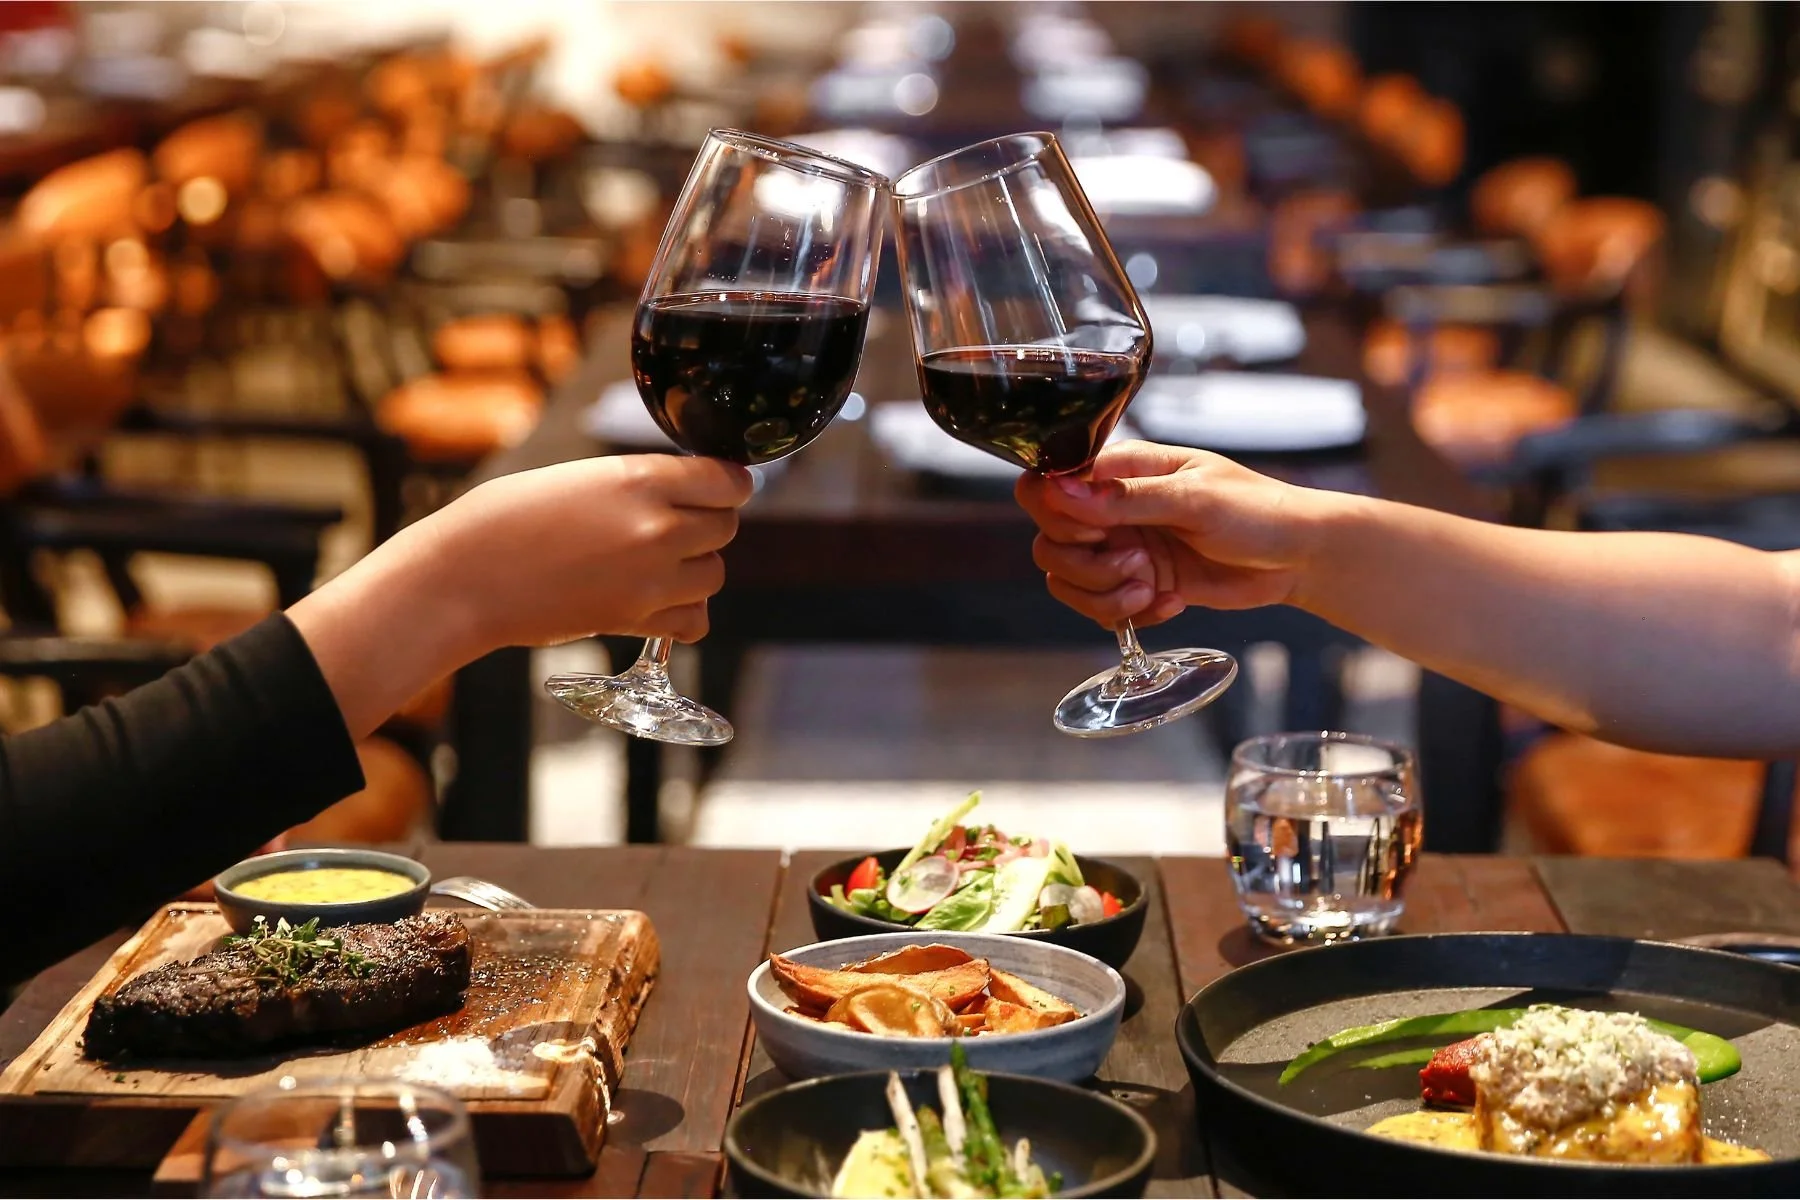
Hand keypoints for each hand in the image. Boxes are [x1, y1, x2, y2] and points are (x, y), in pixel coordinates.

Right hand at [293, 454, 753, 739]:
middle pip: (727, 526)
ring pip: (715, 573)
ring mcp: (650, 580)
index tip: (714, 486)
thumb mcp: (579, 477)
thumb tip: (684, 493)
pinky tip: (656, 600)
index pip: (730, 480)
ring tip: (655, 561)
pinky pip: (694, 620)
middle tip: (672, 523)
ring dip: (695, 567)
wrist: (464, 578)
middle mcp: (657, 529)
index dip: (726, 482)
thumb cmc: (505, 519)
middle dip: (707, 523)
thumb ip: (640, 484)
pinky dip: (684, 613)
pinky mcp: (635, 620)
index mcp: (642, 479)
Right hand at [1014, 441, 1329, 627]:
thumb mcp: (1194, 499)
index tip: (1099, 531)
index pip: (1048, 485)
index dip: (1060, 515)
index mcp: (1122, 470)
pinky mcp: (1138, 585)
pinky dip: (1130, 613)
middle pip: (1050, 541)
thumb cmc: (1257, 511)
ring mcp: (1123, 549)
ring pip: (1069, 580)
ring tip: (1152, 588)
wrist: (1298, 558)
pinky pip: (1102, 607)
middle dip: (1087, 564)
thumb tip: (1063, 490)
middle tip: (1137, 562)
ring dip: (1105, 594)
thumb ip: (1127, 497)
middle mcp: (1113, 508)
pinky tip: (1171, 603)